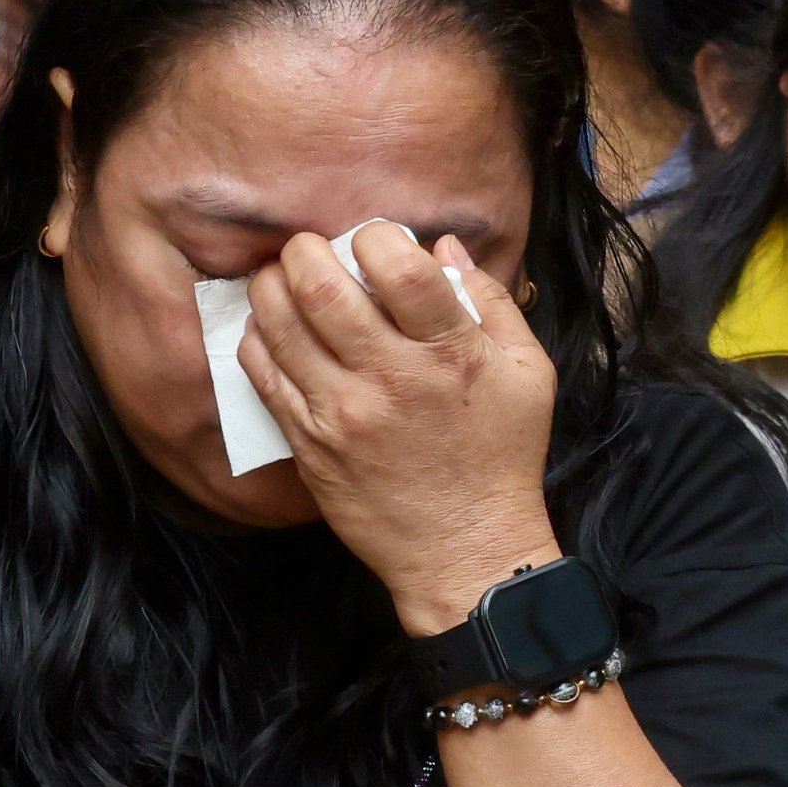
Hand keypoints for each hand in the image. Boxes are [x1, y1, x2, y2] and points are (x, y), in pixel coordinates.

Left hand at [236, 221, 559, 634]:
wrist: (465, 550)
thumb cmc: (501, 458)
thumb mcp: (528, 373)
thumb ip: (491, 301)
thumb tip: (445, 246)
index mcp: (449, 353)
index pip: (399, 266)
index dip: (376, 236)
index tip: (374, 243)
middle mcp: (389, 379)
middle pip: (319, 286)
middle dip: (305, 250)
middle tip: (309, 249)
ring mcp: (341, 413)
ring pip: (278, 324)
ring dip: (273, 287)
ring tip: (283, 280)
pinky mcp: (309, 443)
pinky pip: (263, 372)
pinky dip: (259, 338)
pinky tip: (273, 329)